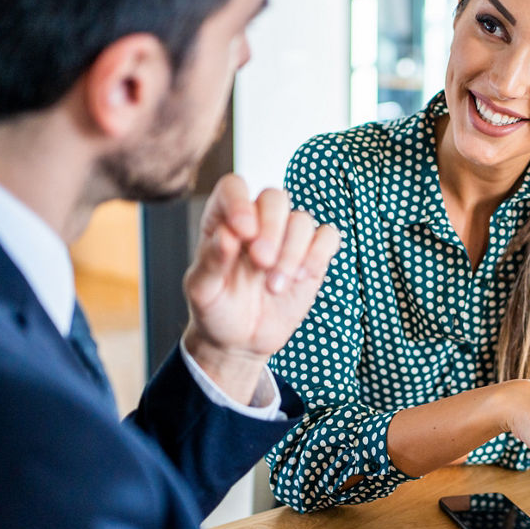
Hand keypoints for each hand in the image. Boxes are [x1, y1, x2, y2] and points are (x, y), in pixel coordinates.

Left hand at [182, 174, 339, 403]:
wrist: (240, 340)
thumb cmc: (216, 310)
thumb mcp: (202, 291)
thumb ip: (210, 261)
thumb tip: (227, 235)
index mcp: (224, 219)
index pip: (234, 188)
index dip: (240, 202)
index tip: (243, 233)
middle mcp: (258, 222)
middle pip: (275, 198)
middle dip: (272, 229)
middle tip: (261, 262)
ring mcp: (287, 238)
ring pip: (302, 220)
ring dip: (292, 252)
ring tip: (275, 287)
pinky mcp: (311, 256)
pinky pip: (327, 237)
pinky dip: (318, 254)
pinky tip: (300, 277)